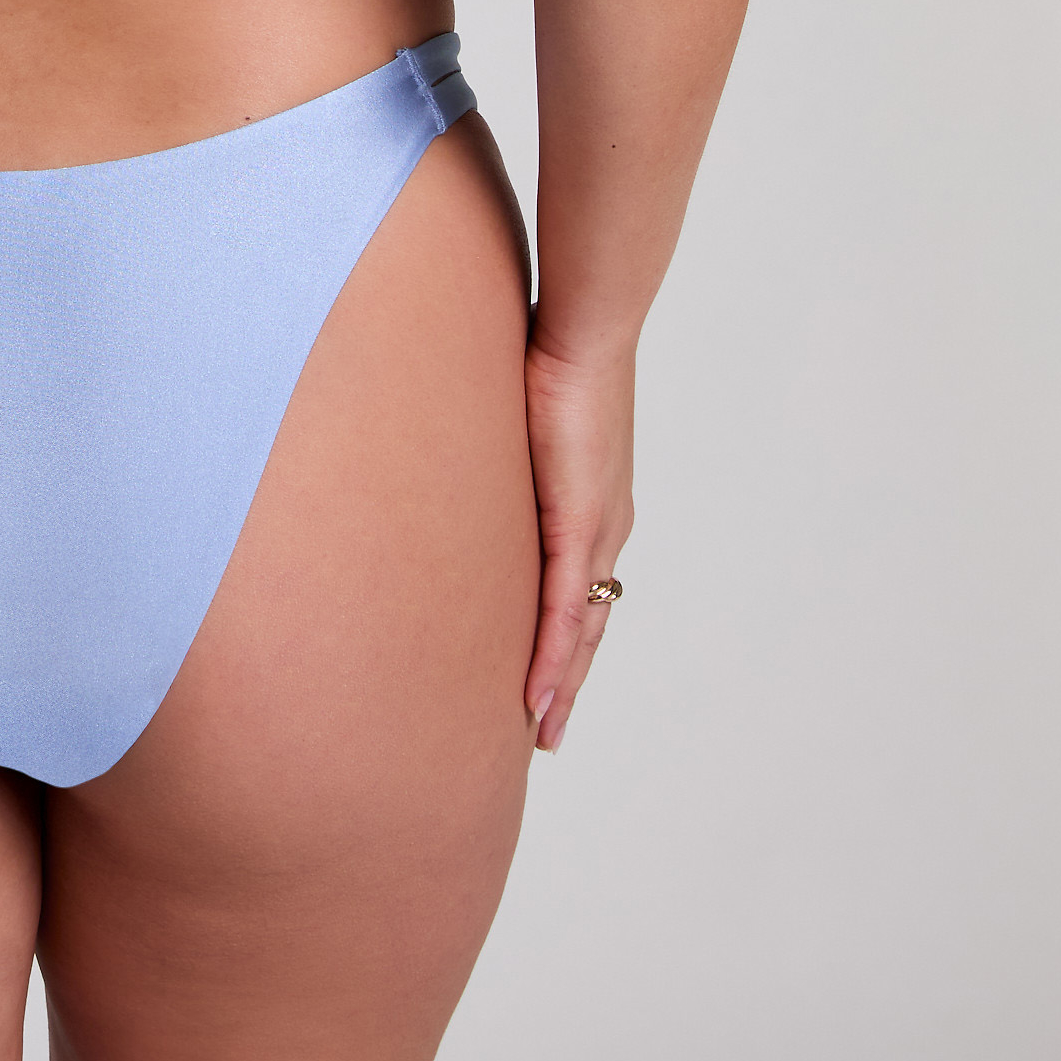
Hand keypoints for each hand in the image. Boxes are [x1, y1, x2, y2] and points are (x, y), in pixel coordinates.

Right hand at [522, 335, 634, 753]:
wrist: (583, 329)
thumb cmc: (548, 351)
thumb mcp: (518, 412)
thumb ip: (498, 441)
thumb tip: (455, 432)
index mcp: (594, 500)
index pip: (583, 583)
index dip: (569, 634)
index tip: (550, 672)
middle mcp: (606, 525)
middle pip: (590, 621)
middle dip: (570, 677)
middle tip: (548, 728)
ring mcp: (598, 531)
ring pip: (583, 630)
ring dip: (563, 685)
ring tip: (543, 731)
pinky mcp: (580, 526)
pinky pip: (565, 611)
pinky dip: (553, 660)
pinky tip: (537, 698)